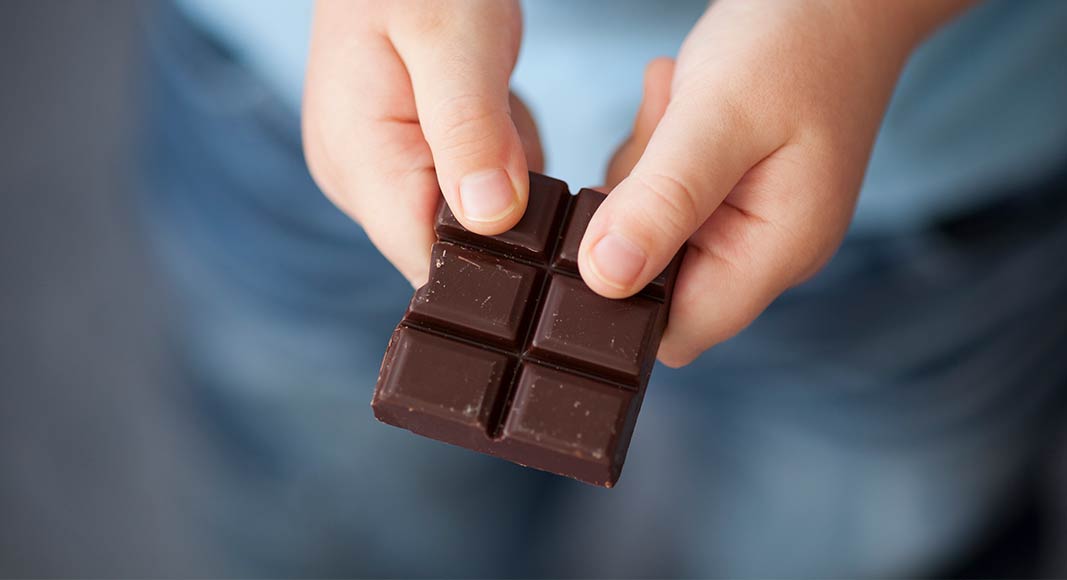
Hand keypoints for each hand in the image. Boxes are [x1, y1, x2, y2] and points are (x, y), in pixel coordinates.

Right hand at [302, 0, 540, 286]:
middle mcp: (357, 181)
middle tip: (506, 118)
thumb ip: (470, 130)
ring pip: (469, 216)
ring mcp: (377, 170)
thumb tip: (490, 218)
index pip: (428, 260)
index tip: (535, 205)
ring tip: (492, 97)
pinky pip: (468, 185)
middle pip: (452, 243)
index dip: (492, 252)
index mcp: (358, 163)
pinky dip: (497, 152)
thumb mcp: (454, 40)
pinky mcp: (402, 156)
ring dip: (505, 170)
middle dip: (505, 204)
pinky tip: (489, 103)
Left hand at [587, 0, 971, 365]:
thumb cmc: (794, 43)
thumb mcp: (717, 119)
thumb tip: (604, 279)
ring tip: (675, 105)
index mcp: (777, 252)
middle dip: (633, 215)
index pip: (678, 332)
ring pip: (650, 236)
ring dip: (641, 174)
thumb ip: (662, 202)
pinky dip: (654, 155)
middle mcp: (765, 252)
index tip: (605, 220)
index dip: (623, 296)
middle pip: (656, 282)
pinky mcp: (730, 195)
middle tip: (660, 135)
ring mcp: (747, 224)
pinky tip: (676, 104)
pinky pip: (663, 198)